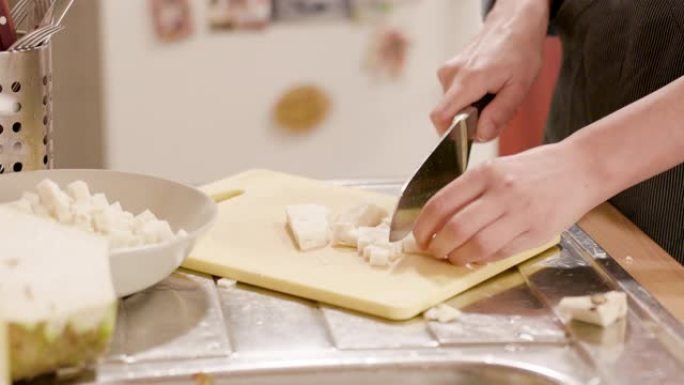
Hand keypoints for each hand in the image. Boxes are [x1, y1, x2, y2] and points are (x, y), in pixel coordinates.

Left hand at [412, 143, 600, 264]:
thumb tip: (437, 220)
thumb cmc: (534, 169)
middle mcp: (502, 192)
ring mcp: (521, 214)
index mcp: (486, 173)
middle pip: (455, 229)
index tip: (418, 237)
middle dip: (437, 247)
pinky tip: (477, 256)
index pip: (441, 204)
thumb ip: (469, 191)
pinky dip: (483, 259)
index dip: (423, 226)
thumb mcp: (496, 168)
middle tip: (433, 252)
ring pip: (477, 246)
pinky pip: (501, 254)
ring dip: (458, 258)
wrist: (580, 168)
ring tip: (454, 257)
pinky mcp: (537, 234)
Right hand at [431, 0, 548, 139]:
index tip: (470, 136)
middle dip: (471, 123)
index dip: (450, 134)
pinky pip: (455, 95)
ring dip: (473, 110)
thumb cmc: (520, 50)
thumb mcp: (519, 88)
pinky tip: (489, 89)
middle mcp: (451, 74)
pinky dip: (471, 99)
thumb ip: (499, 115)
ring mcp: (448, 70)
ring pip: (453, 106)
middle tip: (497, 112)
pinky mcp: (449, 69)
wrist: (515, 22)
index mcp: (467, 81)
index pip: (440, 117)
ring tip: (495, 97)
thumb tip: (480, 136)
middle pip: (450, 115)